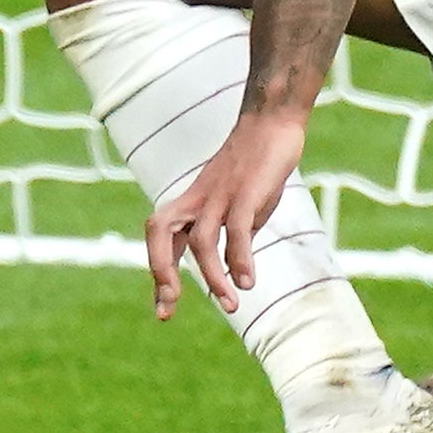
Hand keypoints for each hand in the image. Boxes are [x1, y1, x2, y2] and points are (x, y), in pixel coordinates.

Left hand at [145, 108, 310, 318]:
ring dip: (212, 278)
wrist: (272, 122)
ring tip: (230, 305)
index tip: (164, 309)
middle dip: (160, 269)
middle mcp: (198, 199)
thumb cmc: (256, 167)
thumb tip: (232, 272)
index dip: (159, 273)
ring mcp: (220, 194)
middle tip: (169, 305)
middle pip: (160, 230)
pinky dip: (239, 257)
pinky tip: (247, 281)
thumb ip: (232, 239)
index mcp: (193, 203)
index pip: (163, 238)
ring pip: (202, 240)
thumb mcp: (240, 208)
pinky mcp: (245, 190)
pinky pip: (236, 228)